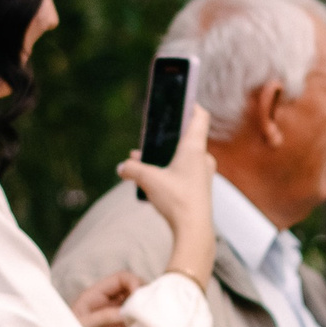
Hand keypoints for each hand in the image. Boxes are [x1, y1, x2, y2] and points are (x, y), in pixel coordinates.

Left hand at [69, 270, 142, 326]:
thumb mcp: (83, 325)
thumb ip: (102, 317)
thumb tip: (124, 313)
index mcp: (97, 294)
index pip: (121, 278)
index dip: (133, 282)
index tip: (139, 295)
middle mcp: (109, 300)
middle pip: (133, 286)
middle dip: (143, 293)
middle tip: (148, 307)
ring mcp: (117, 313)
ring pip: (138, 301)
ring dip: (146, 305)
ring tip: (149, 316)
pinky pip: (139, 317)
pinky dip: (146, 318)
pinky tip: (147, 325)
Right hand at [117, 105, 217, 286]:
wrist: (193, 229)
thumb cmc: (177, 199)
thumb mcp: (148, 179)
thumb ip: (132, 170)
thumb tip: (122, 168)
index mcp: (195, 148)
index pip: (200, 116)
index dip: (191, 104)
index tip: (182, 97)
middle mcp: (203, 158)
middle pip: (187, 136)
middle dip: (168, 134)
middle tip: (153, 131)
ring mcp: (203, 174)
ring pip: (183, 156)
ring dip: (165, 155)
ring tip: (143, 159)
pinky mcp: (199, 189)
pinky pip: (184, 171)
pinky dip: (169, 170)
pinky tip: (152, 179)